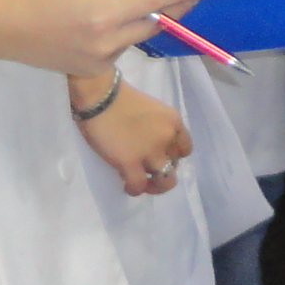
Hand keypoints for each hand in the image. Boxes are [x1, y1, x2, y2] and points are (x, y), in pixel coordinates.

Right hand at [7, 0, 207, 74]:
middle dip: (172, 10)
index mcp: (102, 16)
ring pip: (136, 36)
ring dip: (138, 21)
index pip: (152, 2)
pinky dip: (120, 34)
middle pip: (153, 25)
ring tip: (111, 5)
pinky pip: (120, 48)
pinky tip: (96, 26)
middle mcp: (106, 44)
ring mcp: (101, 63)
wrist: (6, 29)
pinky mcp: (95, 72)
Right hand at [75, 82, 193, 196]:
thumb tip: (148, 143)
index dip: (172, 156)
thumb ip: (155, 127)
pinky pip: (139, 185)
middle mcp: (167, 137)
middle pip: (175, 165)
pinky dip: (134, 189)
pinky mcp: (130, 162)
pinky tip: (127, 187)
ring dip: (154, 186)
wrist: (100, 94)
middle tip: (149, 170)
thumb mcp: (150, 109)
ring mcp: (150, 151)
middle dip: (163, 170)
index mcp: (173, 121)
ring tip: (143, 185)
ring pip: (165, 180)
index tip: (160, 156)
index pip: (185, 148)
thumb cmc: (118, 96)